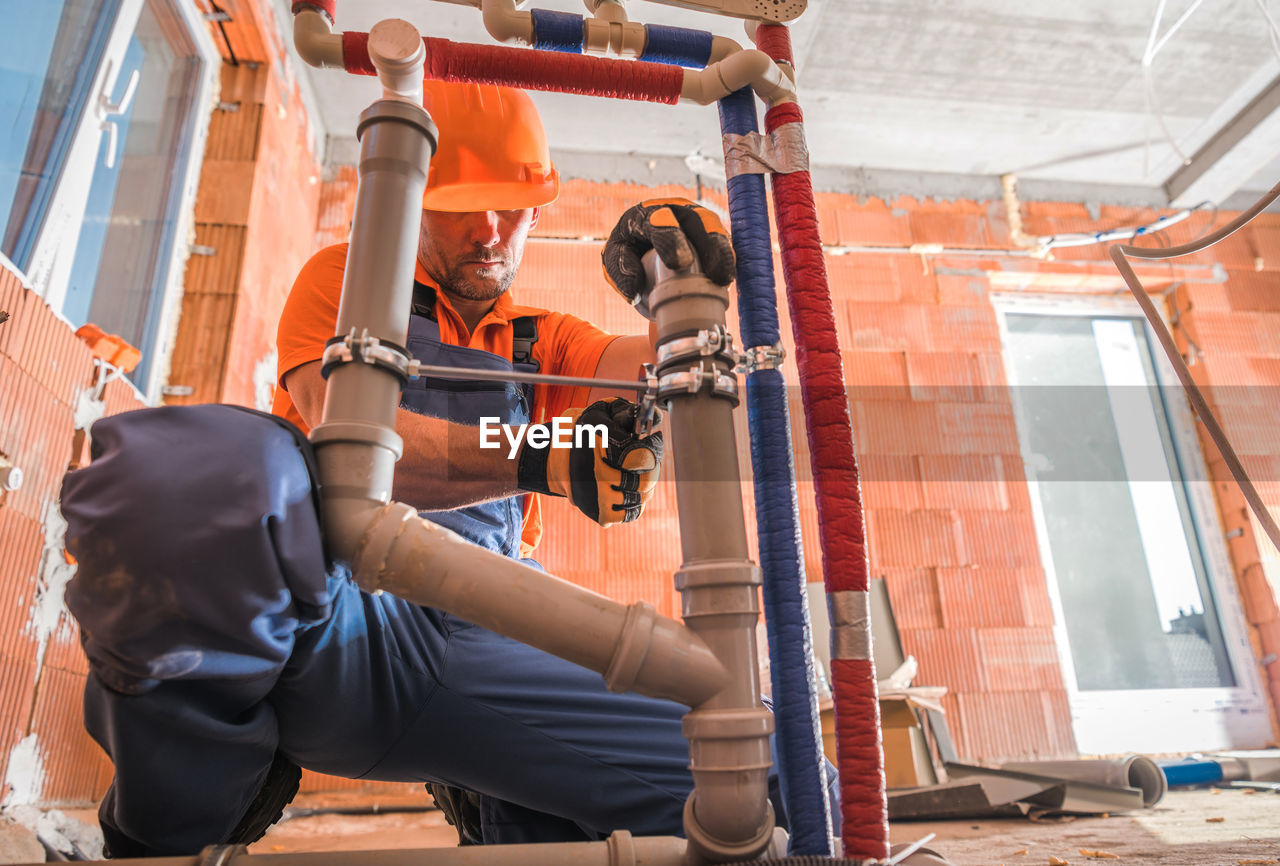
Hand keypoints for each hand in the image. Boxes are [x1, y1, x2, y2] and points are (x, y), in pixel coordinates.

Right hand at [517, 399, 663, 525]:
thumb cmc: (582, 433)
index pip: (643, 457)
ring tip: (634, 471)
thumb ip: (627, 411)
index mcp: (598, 447)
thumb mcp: (600, 412)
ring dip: (644, 483)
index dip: (654, 446)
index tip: (654, 438)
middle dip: (652, 466)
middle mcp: (598, 476)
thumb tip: (656, 417)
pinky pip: (632, 512)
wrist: (553, 461)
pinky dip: (635, 501)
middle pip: (647, 481)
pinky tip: (626, 487)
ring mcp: (600, 498)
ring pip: (643, 497)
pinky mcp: (601, 515)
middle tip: (646, 458)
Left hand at [602, 198, 735, 318]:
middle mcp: (676, 211)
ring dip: (723, 251)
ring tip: (725, 278)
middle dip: (710, 243)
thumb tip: (635, 292)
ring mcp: (696, 219)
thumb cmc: (627, 252)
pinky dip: (727, 257)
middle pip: (698, 219)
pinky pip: (723, 241)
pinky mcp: (711, 232)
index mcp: (647, 214)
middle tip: (715, 273)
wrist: (640, 249)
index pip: (660, 221)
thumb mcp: (614, 260)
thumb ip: (620, 271)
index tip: (681, 263)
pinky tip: (727, 277)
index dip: (672, 240)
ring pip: (715, 228)